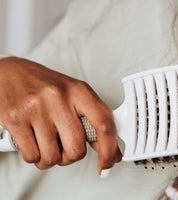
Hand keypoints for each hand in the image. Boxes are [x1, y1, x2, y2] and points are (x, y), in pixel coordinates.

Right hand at [0, 56, 120, 173]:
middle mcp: (60, 98)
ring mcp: (37, 109)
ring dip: (50, 157)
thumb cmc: (45, 85)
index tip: (107, 162)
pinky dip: (33, 155)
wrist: (10, 73)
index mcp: (79, 90)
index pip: (104, 121)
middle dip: (70, 156)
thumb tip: (110, 148)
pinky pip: (31, 156)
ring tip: (46, 142)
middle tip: (65, 147)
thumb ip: (92, 119)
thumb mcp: (74, 94)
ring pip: (52, 157)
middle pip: (76, 149)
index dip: (109, 148)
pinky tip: (33, 140)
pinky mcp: (16, 119)